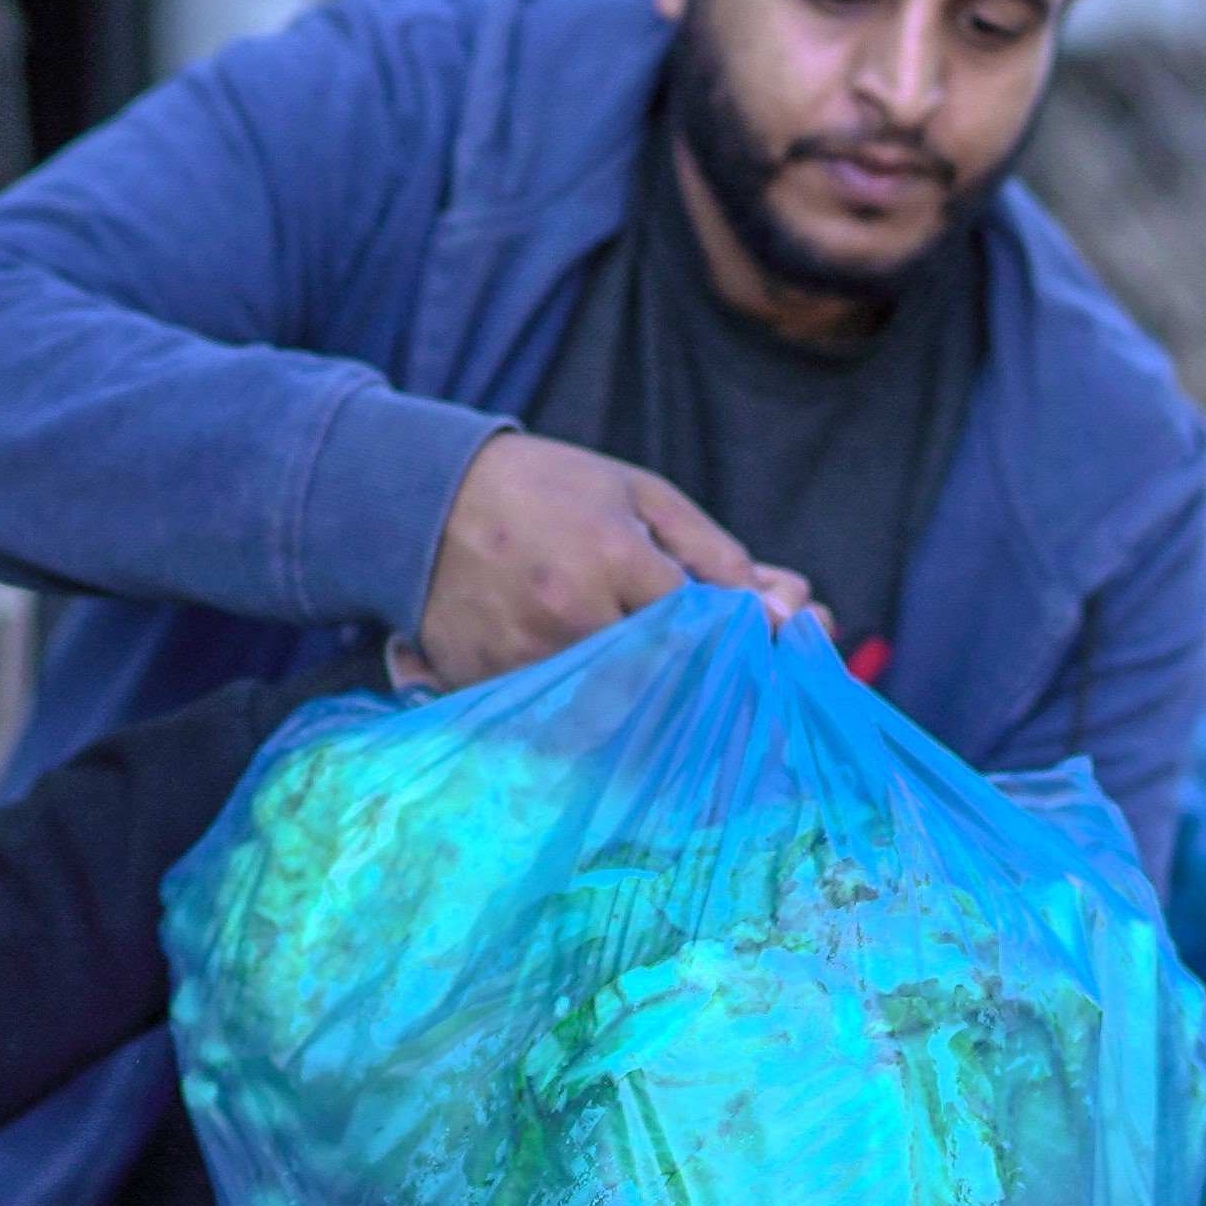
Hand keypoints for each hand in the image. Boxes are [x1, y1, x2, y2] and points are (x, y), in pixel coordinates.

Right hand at [403, 431, 817, 688]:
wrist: (426, 498)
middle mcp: (570, 613)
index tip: (745, 648)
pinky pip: (558, 717)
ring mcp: (526, 654)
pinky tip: (594, 691)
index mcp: (614, 556)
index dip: (732, 641)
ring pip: (615, 707)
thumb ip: (712, 550)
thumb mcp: (640, 494)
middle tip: (706, 677)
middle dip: (696, 681)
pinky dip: (586, 712)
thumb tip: (778, 610)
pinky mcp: (489, 683)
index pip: (703, 626)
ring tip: (647, 681)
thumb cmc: (548, 488)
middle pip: (666, 677)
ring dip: (644, 703)